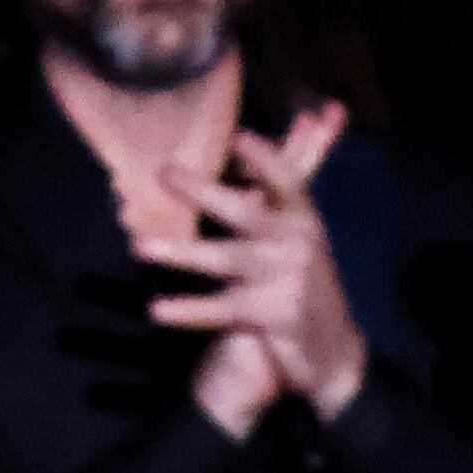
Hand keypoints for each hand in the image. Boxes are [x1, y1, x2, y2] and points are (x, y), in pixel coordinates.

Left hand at [126, 100, 366, 434]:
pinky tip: (157, 309)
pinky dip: (188, 310)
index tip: (238, 137)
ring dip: (180, 252)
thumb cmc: (302, 280)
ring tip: (138, 245)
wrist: (334, 351)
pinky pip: (220, 311)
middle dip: (204, 193)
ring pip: (224, 261)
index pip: (285, 180)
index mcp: (303, 216)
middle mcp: (297, 243)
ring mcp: (285, 280)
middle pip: (245, 214)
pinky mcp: (272, 317)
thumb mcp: (299, 233)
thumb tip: (299, 120)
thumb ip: (276, 189)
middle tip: (164, 172)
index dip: (264, 159)